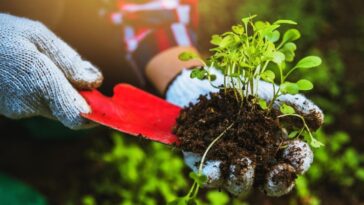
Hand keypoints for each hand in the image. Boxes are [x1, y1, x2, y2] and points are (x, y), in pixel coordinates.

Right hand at [0, 14, 102, 128]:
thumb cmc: (4, 35)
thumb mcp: (39, 36)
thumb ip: (68, 61)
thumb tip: (94, 81)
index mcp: (39, 82)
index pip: (77, 115)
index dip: (97, 114)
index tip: (108, 105)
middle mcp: (29, 104)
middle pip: (70, 111)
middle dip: (80, 96)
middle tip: (80, 74)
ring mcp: (18, 110)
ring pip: (56, 107)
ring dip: (63, 93)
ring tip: (48, 67)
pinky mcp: (12, 111)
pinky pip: (40, 105)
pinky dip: (46, 93)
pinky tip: (34, 74)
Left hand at [165, 68, 322, 196]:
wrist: (203, 87)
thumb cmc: (241, 93)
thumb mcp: (268, 93)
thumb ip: (292, 104)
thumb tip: (318, 119)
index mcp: (274, 148)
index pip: (293, 162)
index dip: (299, 160)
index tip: (297, 149)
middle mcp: (255, 162)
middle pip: (272, 183)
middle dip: (279, 180)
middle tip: (280, 171)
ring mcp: (230, 167)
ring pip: (241, 185)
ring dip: (244, 177)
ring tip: (243, 162)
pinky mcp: (206, 165)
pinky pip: (211, 177)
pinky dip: (213, 175)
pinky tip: (214, 170)